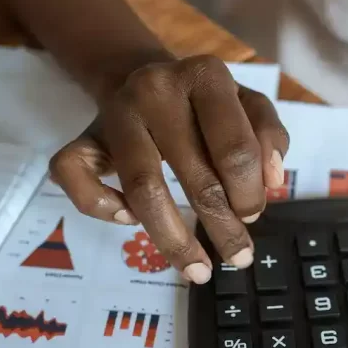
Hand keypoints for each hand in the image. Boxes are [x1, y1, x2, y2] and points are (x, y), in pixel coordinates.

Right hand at [49, 53, 288, 283]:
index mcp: (206, 76)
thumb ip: (270, 136)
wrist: (144, 78)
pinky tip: (130, 221)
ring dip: (174, 240)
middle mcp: (157, 89)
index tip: (253, 215)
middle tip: (238, 258)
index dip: (248, 192)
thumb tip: (272, 183)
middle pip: (195, 175)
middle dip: (223, 227)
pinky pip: (75, 177)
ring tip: (199, 271)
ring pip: (143, 187)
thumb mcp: (249, 106)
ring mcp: (116, 113)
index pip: (235, 149)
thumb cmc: (206, 105)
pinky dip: (102, 207)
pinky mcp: (82, 136)